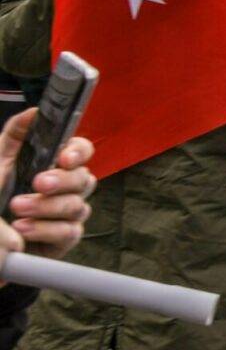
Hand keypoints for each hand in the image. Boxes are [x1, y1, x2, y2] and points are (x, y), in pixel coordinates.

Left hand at [0, 108, 95, 262]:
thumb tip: (33, 111)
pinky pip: (69, 231)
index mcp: (54, 164)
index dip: (79, 152)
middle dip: (62, 181)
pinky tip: (22, 229)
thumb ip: (15, 136)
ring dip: (46, 207)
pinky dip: (45, 229)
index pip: (82, 151)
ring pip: (77, 206)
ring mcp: (68, 213)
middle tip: (38, 183)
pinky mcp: (65, 238)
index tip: (64, 158)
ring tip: (17, 209)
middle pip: (85, 178)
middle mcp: (67, 187)